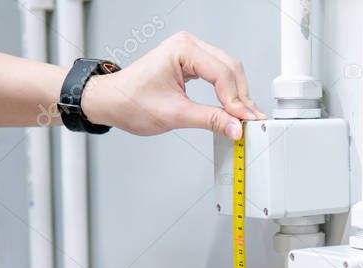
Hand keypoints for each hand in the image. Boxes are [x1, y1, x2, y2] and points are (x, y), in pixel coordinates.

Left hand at [82, 31, 264, 139]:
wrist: (112, 101)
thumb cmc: (131, 101)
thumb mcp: (174, 114)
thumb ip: (209, 120)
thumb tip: (235, 128)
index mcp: (183, 49)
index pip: (222, 74)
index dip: (236, 101)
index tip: (244, 122)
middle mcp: (189, 45)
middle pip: (231, 69)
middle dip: (242, 98)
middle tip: (250, 123)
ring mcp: (191, 53)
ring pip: (229, 72)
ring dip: (238, 96)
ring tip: (245, 119)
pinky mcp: (192, 64)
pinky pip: (219, 76)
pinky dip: (229, 94)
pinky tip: (234, 109)